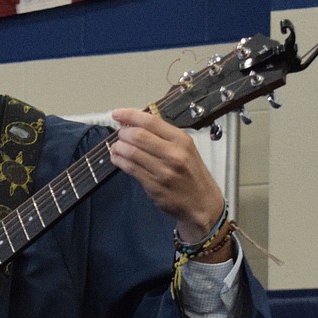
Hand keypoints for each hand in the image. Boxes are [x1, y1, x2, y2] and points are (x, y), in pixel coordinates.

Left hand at [109, 107, 226, 244]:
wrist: (202, 203)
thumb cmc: (192, 174)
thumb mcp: (186, 149)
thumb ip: (163, 136)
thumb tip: (135, 124)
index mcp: (181, 140)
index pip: (151, 121)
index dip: (130, 115)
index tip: (117, 113)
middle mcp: (173, 154)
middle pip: (138, 135)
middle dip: (123, 133)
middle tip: (119, 134)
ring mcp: (163, 171)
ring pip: (131, 152)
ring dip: (118, 147)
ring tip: (116, 146)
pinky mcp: (154, 186)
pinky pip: (130, 169)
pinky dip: (119, 161)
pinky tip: (117, 158)